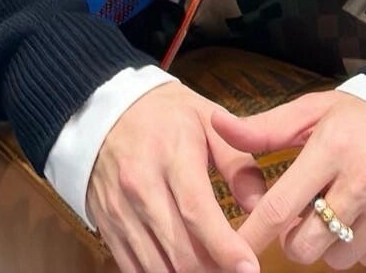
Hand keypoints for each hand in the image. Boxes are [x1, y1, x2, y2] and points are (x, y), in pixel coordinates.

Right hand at [87, 78, 269, 272]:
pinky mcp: (107, 227)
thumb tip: (260, 205)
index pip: (197, 210)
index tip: (249, 268)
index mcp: (170, 154)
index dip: (224, 247)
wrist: (105, 109)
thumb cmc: (165, 114)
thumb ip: (237, 161)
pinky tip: (181, 269)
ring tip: (212, 268)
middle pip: (180, 249)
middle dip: (213, 269)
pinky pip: (134, 270)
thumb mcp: (208, 120)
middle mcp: (140, 186)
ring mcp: (120, 210)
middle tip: (235, 269)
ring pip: (158, 267)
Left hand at [211, 91, 365, 267]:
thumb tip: (217, 125)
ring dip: (330, 243)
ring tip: (340, 208)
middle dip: (295, 239)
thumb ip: (265, 127)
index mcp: (333, 147)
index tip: (233, 249)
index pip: (280, 206)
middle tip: (303, 215)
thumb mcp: (314, 111)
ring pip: (338, 258)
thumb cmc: (363, 116)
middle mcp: (365, 181)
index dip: (252, 234)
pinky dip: (362, 246)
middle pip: (306, 246)